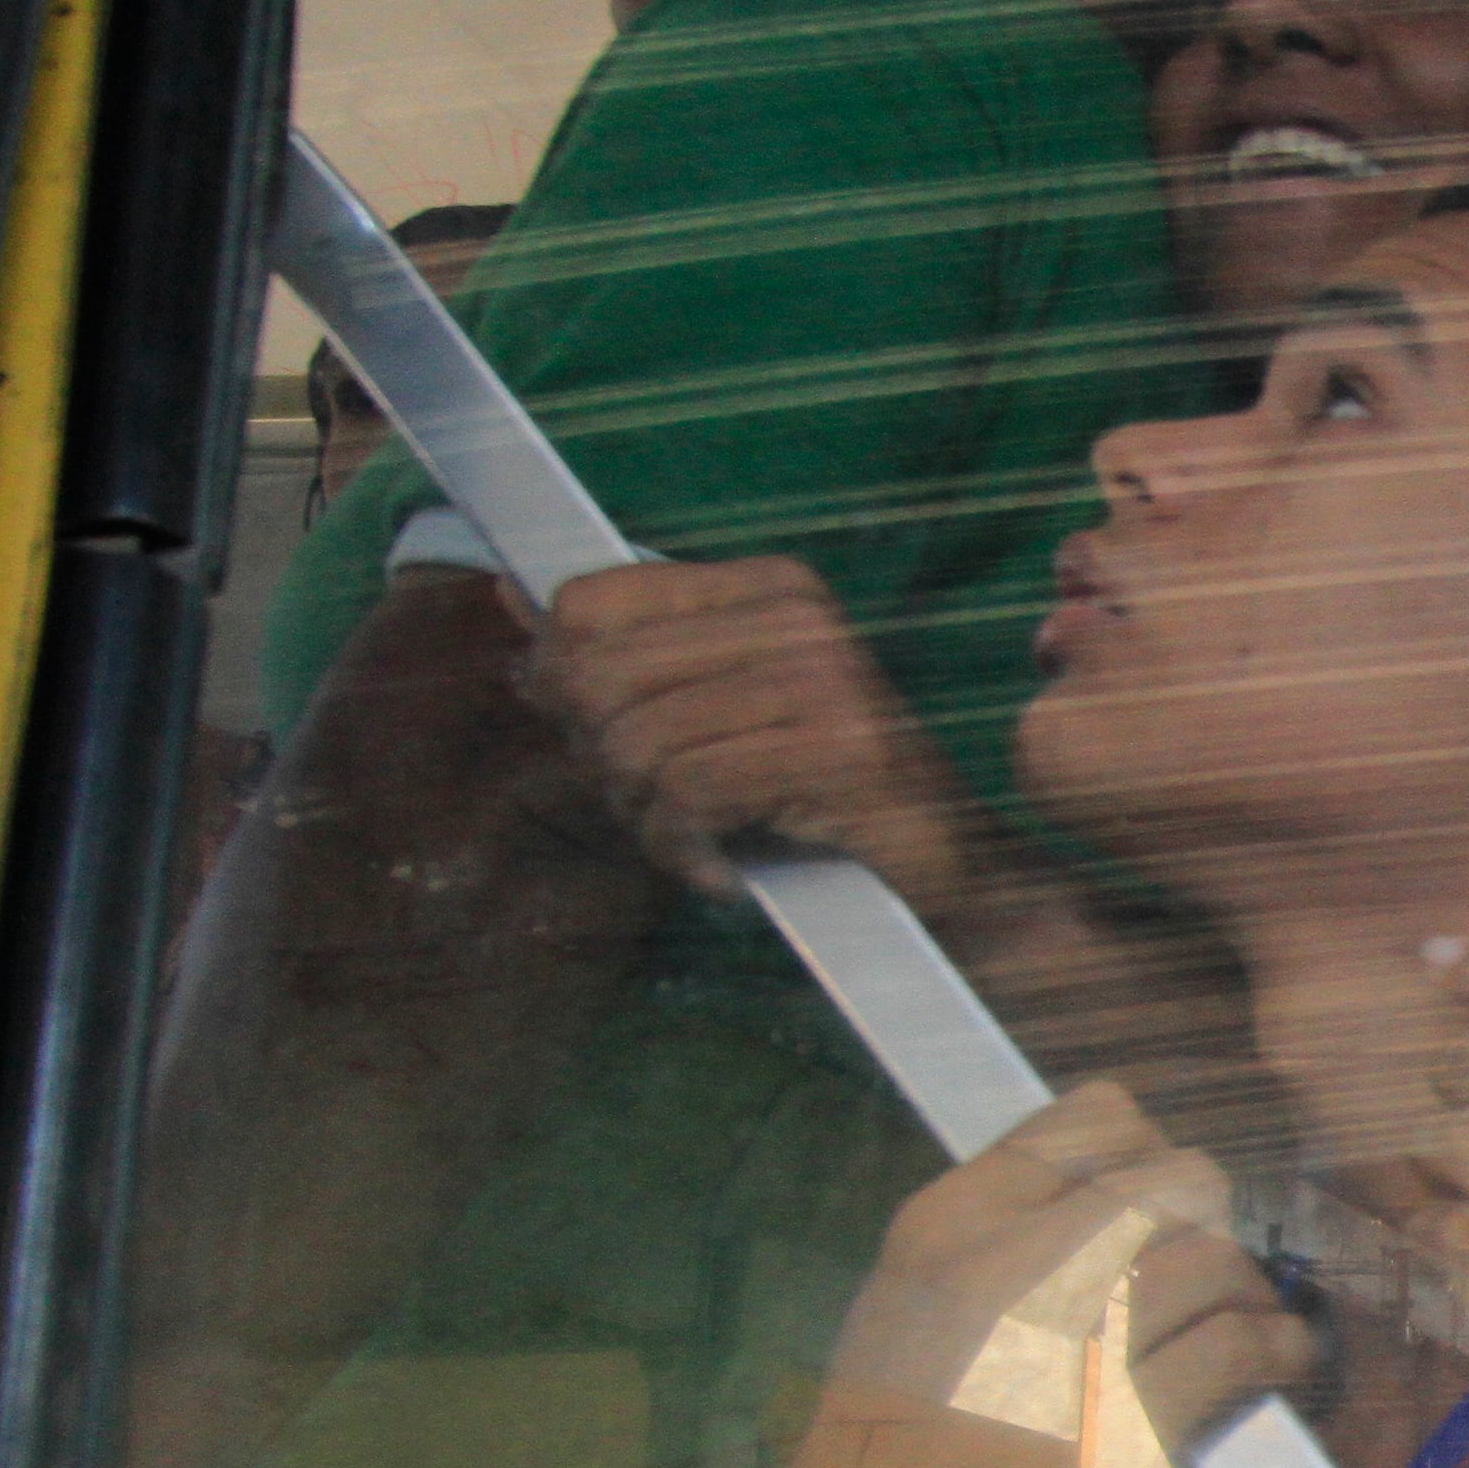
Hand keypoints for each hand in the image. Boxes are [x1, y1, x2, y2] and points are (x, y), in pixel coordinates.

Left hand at [521, 558, 981, 916]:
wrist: (956, 879)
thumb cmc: (822, 803)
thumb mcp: (718, 711)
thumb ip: (626, 654)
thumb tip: (512, 593)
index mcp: (772, 588)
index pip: (592, 603)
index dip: (562, 680)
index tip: (597, 736)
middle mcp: (801, 619)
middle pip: (599, 676)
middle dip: (606, 761)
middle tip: (660, 805)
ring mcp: (827, 683)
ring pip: (637, 744)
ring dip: (649, 820)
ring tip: (703, 841)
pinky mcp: (839, 754)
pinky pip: (685, 797)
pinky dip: (685, 852)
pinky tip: (726, 869)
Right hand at [770, 1084, 1304, 1467]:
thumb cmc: (882, 1452)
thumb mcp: (914, 1303)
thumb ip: (1005, 1240)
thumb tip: (1120, 1202)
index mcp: (950, 1219)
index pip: (1093, 1116)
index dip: (1147, 1155)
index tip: (1156, 1206)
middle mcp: (1014, 1260)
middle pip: (1179, 1175)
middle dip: (1208, 1220)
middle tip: (1203, 1271)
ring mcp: (1075, 1337)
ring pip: (1218, 1259)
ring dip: (1248, 1292)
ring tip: (1246, 1324)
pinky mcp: (1129, 1420)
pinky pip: (1240, 1347)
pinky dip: (1276, 1351)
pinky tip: (1275, 1363)